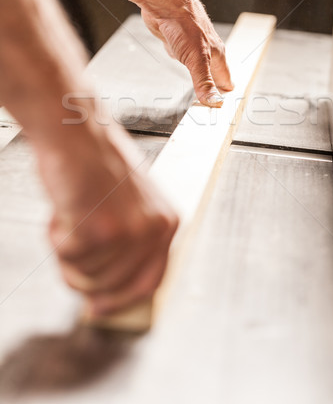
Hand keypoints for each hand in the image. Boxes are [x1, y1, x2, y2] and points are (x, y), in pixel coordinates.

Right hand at [36, 123, 177, 316]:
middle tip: (68, 257)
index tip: (100, 307)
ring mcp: (130, 232)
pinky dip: (55, 239)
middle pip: (113, 287)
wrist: (75, 134)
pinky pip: (68, 259)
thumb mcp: (130, 203)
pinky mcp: (101, 231)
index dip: (122, 300)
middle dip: (84, 280)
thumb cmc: (95, 163)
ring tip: (69, 217)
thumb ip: (129, 242)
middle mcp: (155, 230)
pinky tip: (63, 210)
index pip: (150, 281)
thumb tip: (110, 290)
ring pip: (88, 277)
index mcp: (167, 222)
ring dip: (67, 254)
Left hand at [141, 0, 233, 106]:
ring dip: (200, 80)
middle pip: (215, 76)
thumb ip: (204, 82)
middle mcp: (208, 52)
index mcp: (218, 55)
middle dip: (214, 91)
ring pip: (200, 67)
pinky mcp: (179, 43)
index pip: (227, 82)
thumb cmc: (184, 25)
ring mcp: (194, 47)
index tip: (223, 114)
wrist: (164, 2)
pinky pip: (185, 58)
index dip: (225, 97)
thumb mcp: (195, 59)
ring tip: (201, 94)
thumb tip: (215, 103)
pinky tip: (183, 70)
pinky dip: (185, 67)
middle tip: (212, 107)